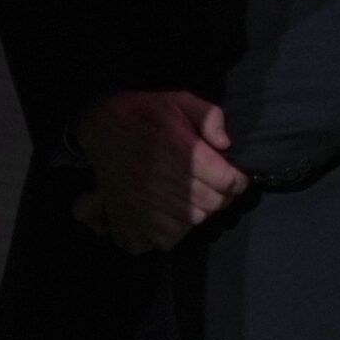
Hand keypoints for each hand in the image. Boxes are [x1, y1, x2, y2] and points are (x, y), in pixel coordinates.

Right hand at [76, 90, 249, 252]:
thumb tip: (226, 144)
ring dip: (199, 211)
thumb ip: (209, 117)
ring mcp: (143, 206)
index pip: (226, 181)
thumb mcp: (180, 100)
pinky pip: (164, 239)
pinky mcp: (128, 221)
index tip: (237, 176)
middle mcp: (161, 184)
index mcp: (178, 153)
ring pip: (192, 222)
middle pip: (212, 204)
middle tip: (217, 185)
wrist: (100, 128)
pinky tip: (173, 212)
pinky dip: (174, 230)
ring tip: (195, 197)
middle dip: (222, 195)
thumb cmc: (145, 113)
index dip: (238, 179)